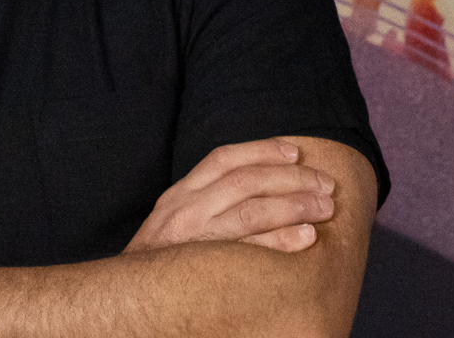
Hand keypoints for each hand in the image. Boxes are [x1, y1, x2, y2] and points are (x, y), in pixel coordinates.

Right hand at [123, 137, 336, 254]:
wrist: (127, 304)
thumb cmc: (161, 265)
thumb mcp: (172, 224)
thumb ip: (203, 205)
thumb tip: (256, 191)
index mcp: (179, 195)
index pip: (224, 159)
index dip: (263, 150)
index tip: (296, 152)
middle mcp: (184, 210)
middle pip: (246, 181)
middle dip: (292, 179)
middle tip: (326, 185)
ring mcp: (193, 239)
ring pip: (252, 209)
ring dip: (295, 205)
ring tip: (325, 208)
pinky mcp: (203, 268)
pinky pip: (250, 249)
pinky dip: (282, 240)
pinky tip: (308, 238)